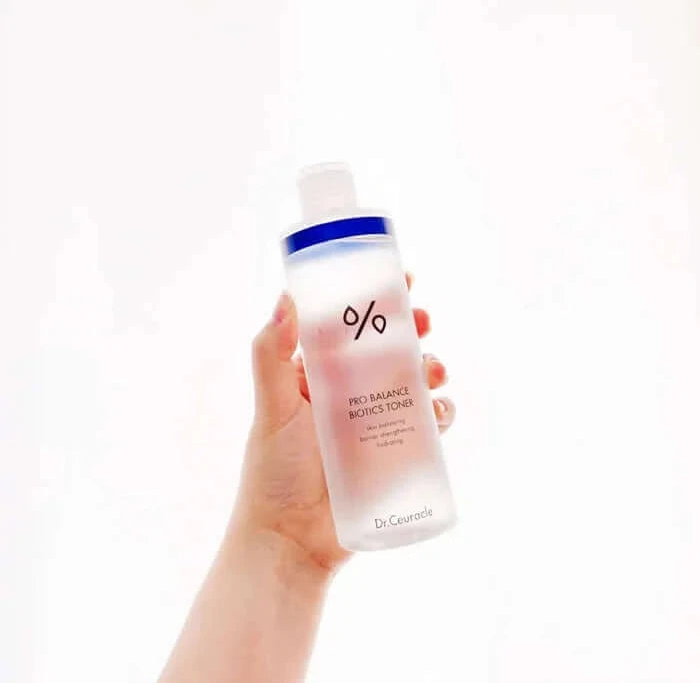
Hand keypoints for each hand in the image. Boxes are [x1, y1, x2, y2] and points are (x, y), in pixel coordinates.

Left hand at [231, 274, 455, 574]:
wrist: (291, 540)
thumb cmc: (275, 472)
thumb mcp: (272, 407)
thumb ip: (271, 354)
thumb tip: (285, 297)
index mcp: (319, 376)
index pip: (352, 329)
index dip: (378, 302)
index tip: (403, 281)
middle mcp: (349, 395)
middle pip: (390, 352)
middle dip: (413, 332)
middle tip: (424, 322)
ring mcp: (374, 425)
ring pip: (414, 385)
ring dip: (432, 369)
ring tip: (433, 371)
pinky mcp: (394, 456)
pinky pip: (426, 427)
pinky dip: (440, 414)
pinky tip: (440, 413)